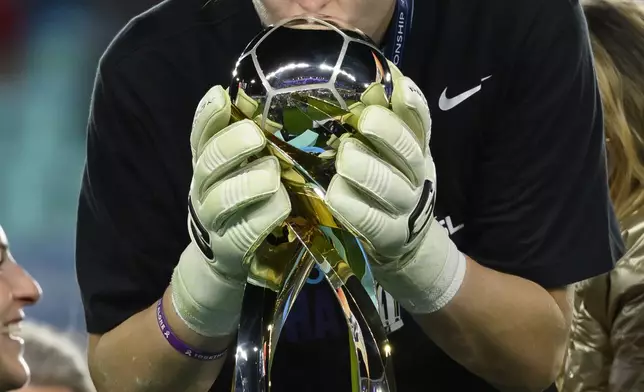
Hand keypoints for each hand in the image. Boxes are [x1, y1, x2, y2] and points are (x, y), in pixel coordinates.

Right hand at [172, 86, 290, 336]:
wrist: (227, 263)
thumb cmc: (247, 207)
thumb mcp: (244, 172)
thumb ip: (251, 146)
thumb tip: (275, 105)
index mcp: (208, 166)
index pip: (200, 136)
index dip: (208, 116)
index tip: (222, 96)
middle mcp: (203, 191)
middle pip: (207, 164)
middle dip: (231, 146)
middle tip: (257, 137)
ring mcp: (213, 224)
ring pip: (222, 199)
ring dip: (249, 183)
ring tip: (273, 175)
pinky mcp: (230, 252)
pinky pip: (245, 231)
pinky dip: (266, 214)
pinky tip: (282, 204)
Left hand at [326, 64, 465, 313]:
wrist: (406, 245)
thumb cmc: (387, 186)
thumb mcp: (392, 155)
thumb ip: (382, 123)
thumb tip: (359, 79)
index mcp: (418, 150)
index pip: (421, 123)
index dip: (412, 104)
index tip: (396, 88)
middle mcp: (417, 176)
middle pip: (409, 152)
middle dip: (387, 133)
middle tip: (362, 122)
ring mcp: (405, 209)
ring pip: (392, 187)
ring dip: (368, 170)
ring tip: (345, 158)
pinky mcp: (389, 237)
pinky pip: (373, 221)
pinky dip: (353, 206)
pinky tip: (335, 193)